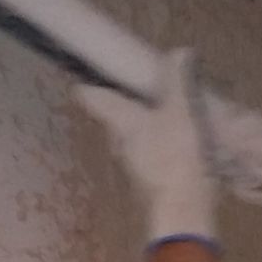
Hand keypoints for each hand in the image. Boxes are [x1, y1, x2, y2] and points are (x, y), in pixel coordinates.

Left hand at [78, 53, 261, 245]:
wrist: (182, 209)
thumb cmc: (174, 156)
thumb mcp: (179, 111)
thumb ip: (177, 81)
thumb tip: (177, 52)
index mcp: (122, 122)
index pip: (96, 99)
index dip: (88, 88)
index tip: (79, 81)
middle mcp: (122, 144)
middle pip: (116, 120)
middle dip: (124, 105)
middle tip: (137, 89)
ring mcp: (136, 165)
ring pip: (135, 138)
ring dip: (145, 126)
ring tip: (164, 112)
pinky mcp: (152, 181)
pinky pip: (153, 154)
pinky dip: (161, 144)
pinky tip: (179, 141)